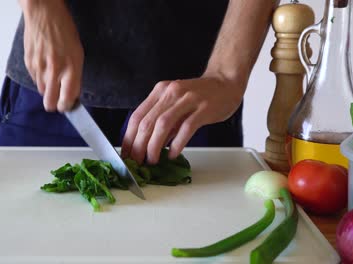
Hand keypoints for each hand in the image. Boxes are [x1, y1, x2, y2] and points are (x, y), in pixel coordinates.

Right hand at [20, 0, 82, 111]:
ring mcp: (39, 67)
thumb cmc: (63, 30)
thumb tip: (71, 93)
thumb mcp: (77, 53)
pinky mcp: (28, 63)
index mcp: (71, 68)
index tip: (67, 105)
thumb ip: (75, 75)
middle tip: (58, 99)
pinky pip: (34, 79)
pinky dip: (40, 77)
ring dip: (47, 88)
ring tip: (52, 75)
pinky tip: (45, 65)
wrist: (43, 13)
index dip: (66, 106)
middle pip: (49, 102)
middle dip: (54, 104)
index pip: (66, 99)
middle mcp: (54, 70)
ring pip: (41, 91)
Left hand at [121, 74, 245, 163]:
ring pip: (163, 124)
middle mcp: (171, 92)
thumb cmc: (200, 96)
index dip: (129, 137)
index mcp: (160, 91)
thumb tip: (147, 145)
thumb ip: (163, 122)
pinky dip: (177, 143)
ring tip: (152, 160)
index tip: (126, 154)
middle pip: (147, 122)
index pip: (137, 116)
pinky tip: (172, 154)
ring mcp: (187, 99)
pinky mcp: (203, 108)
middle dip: (139, 146)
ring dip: (154, 146)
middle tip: (137, 161)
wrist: (226, 83)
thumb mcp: (175, 104)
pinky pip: (186, 128)